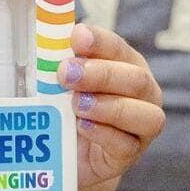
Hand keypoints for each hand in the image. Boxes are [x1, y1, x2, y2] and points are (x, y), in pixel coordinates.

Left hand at [57, 23, 163, 190]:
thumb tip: (46, 42)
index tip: (77, 36)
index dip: (100, 41)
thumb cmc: (70, 107)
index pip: (119, 48)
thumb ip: (62, 64)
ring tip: (76, 104)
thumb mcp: (64, 83)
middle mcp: (143, 93)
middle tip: (66, 73)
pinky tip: (83, 126)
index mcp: (127, 65)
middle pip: (136, 79)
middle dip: (101, 74)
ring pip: (143, 114)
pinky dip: (104, 133)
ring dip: (107, 106)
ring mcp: (142, 126)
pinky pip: (126, 145)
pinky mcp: (131, 154)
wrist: (70, 152)